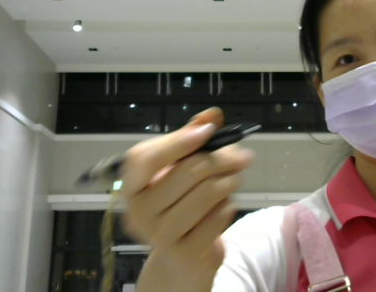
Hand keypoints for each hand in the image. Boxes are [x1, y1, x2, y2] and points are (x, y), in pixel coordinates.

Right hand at [121, 107, 254, 289]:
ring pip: (207, 193)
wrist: (180, 260)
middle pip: (188, 171)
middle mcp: (138, 212)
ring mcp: (160, 236)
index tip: (209, 130)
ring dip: (231, 181)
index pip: (146, 158)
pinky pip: (218, 217)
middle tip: (243, 157)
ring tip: (237, 179)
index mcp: (131, 187)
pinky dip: (229, 205)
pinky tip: (226, 205)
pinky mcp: (185, 253)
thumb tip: (212, 115)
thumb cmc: (178, 205)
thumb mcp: (179, 170)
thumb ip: (191, 139)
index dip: (178, 141)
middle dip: (223, 159)